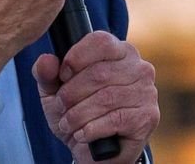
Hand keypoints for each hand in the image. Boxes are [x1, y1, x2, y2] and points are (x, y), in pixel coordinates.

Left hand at [33, 31, 159, 163]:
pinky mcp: (148, 116)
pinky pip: (115, 119)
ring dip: (78, 115)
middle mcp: (139, 67)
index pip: (100, 41)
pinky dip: (91, 129)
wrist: (97, 153)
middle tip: (61, 107)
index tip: (63, 76)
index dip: (76, 58)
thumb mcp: (55, 92)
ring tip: (68, 124)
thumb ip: (47, 74)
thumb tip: (46, 61)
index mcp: (120, 51)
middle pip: (99, 73)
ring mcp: (146, 91)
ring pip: (105, 98)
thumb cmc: (79, 113)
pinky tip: (83, 134)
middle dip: (71, 94)